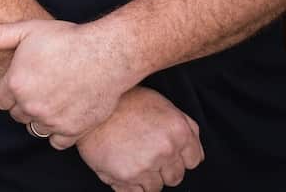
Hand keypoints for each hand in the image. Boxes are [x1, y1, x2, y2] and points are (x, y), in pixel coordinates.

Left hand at [0, 19, 135, 144]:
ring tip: (52, 99)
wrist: (106, 54)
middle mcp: (31, 106)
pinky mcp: (73, 130)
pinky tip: (64, 114)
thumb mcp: (27, 30)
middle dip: (23, 103)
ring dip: (39, 118)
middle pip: (17, 114)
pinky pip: (56, 142)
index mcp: (16, 84)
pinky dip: (58, 132)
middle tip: (39, 86)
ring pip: (35, 128)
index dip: (8, 90)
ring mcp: (52, 120)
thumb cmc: (66, 39)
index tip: (20, 80)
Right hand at [76, 87, 203, 190]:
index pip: (193, 161)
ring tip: (129, 158)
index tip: (164, 150)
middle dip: (162, 169)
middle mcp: (166, 149)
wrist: (88, 104)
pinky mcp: (125, 176)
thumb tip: (197, 155)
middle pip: (175, 177)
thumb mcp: (160, 103)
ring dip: (144, 178)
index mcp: (178, 130)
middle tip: (143, 152)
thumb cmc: (124, 102)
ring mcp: (146, 165)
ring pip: (155, 188)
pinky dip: (128, 186)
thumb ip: (185, 126)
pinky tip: (120, 167)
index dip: (178, 156)